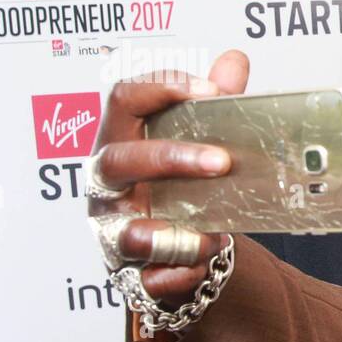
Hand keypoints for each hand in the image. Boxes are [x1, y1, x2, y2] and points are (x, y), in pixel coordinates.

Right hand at [89, 50, 248, 306]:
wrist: (177, 248)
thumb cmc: (177, 186)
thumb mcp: (194, 142)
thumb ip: (212, 105)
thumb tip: (233, 61)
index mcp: (121, 141)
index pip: (123, 100)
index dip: (162, 88)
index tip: (210, 90)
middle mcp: (108, 186)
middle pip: (119, 161)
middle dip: (172, 158)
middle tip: (223, 162)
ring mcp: (112, 230)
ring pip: (127, 232)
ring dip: (176, 233)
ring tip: (215, 234)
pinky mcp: (128, 274)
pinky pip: (148, 279)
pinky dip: (179, 274)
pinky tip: (203, 267)